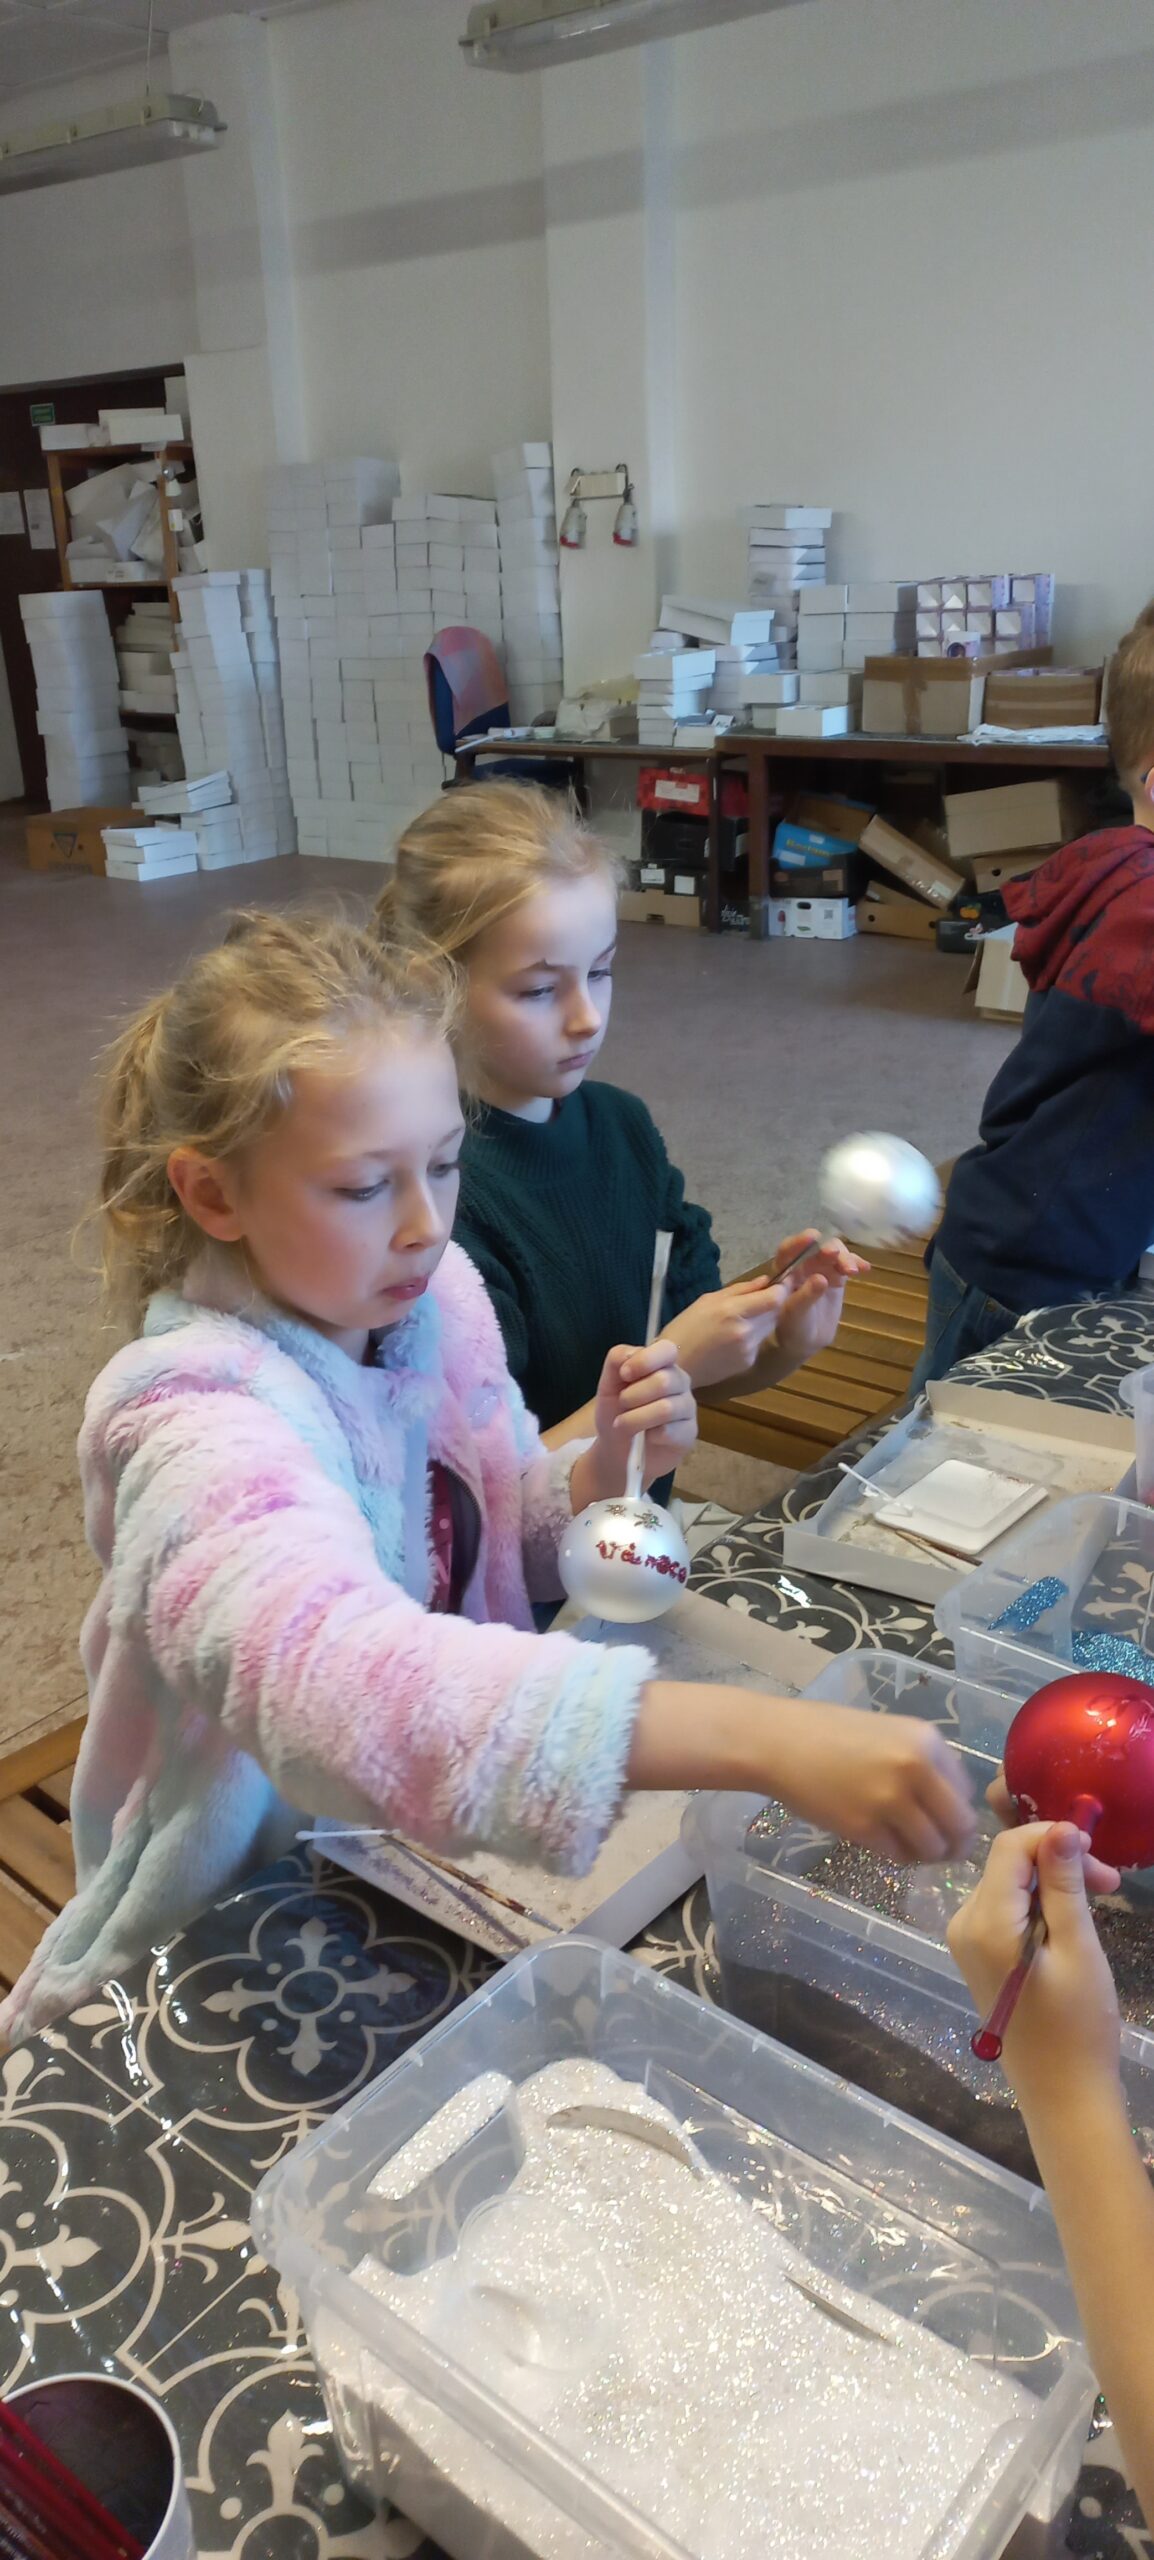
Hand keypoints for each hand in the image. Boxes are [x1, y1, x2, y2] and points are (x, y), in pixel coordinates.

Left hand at [589, 1338, 695, 1493]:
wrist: (615, 1450)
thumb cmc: (615, 1413)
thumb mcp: (608, 1384)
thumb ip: (616, 1361)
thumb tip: (632, 1355)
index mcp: (662, 1366)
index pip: (667, 1350)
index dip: (645, 1361)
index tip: (624, 1375)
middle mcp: (680, 1383)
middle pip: (664, 1381)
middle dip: (633, 1395)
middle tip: (622, 1404)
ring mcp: (687, 1409)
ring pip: (666, 1409)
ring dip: (635, 1418)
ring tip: (623, 1425)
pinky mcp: (688, 1434)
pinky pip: (669, 1432)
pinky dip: (649, 1435)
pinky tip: (645, 1438)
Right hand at [666, 1276, 790, 1387]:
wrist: (675, 1366)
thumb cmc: (685, 1328)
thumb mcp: (707, 1300)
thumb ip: (740, 1290)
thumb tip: (766, 1281)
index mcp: (732, 1311)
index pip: (774, 1299)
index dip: (782, 1289)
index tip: (780, 1283)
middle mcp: (745, 1331)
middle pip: (776, 1312)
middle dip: (772, 1303)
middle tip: (758, 1299)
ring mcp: (748, 1349)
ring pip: (769, 1327)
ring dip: (762, 1319)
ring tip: (740, 1319)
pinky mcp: (748, 1362)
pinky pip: (758, 1341)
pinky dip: (753, 1335)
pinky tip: (733, 1337)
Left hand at [768, 1231, 867, 1367]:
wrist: (805, 1340)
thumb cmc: (792, 1327)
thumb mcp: (795, 1315)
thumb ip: (805, 1296)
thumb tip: (822, 1278)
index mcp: (784, 1270)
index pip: (788, 1250)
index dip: (799, 1241)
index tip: (812, 1238)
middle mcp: (802, 1264)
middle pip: (816, 1248)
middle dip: (827, 1248)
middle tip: (836, 1255)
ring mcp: (821, 1268)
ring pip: (834, 1253)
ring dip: (844, 1257)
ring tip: (853, 1271)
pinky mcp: (836, 1276)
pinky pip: (846, 1264)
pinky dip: (855, 1263)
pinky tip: (865, 1268)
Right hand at [768, 1700, 977, 1862]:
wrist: (779, 1742)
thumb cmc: (831, 1733)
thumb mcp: (892, 1733)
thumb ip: (926, 1763)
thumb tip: (952, 1807)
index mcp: (927, 1741)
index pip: (967, 1792)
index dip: (957, 1810)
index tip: (943, 1819)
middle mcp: (916, 1769)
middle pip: (960, 1825)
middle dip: (954, 1843)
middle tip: (942, 1850)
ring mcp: (889, 1800)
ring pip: (932, 1847)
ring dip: (924, 1853)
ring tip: (906, 1843)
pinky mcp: (863, 1827)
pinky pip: (898, 1856)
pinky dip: (896, 1855)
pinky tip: (880, 1840)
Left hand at [947, 1822, 1121, 2109]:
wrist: (1062, 2094)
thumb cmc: (1078, 2026)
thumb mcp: (1079, 1948)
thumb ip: (1064, 1885)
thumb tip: (1061, 1828)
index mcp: (984, 1922)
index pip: (1010, 1847)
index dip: (1053, 1836)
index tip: (1097, 1852)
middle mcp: (964, 1924)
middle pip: (1009, 1864)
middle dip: (1058, 1862)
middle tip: (1111, 1882)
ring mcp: (966, 1940)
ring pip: (1009, 1883)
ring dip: (1052, 1883)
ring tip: (1099, 1898)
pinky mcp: (977, 1953)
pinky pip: (1006, 1908)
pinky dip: (1039, 1904)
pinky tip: (1071, 1921)